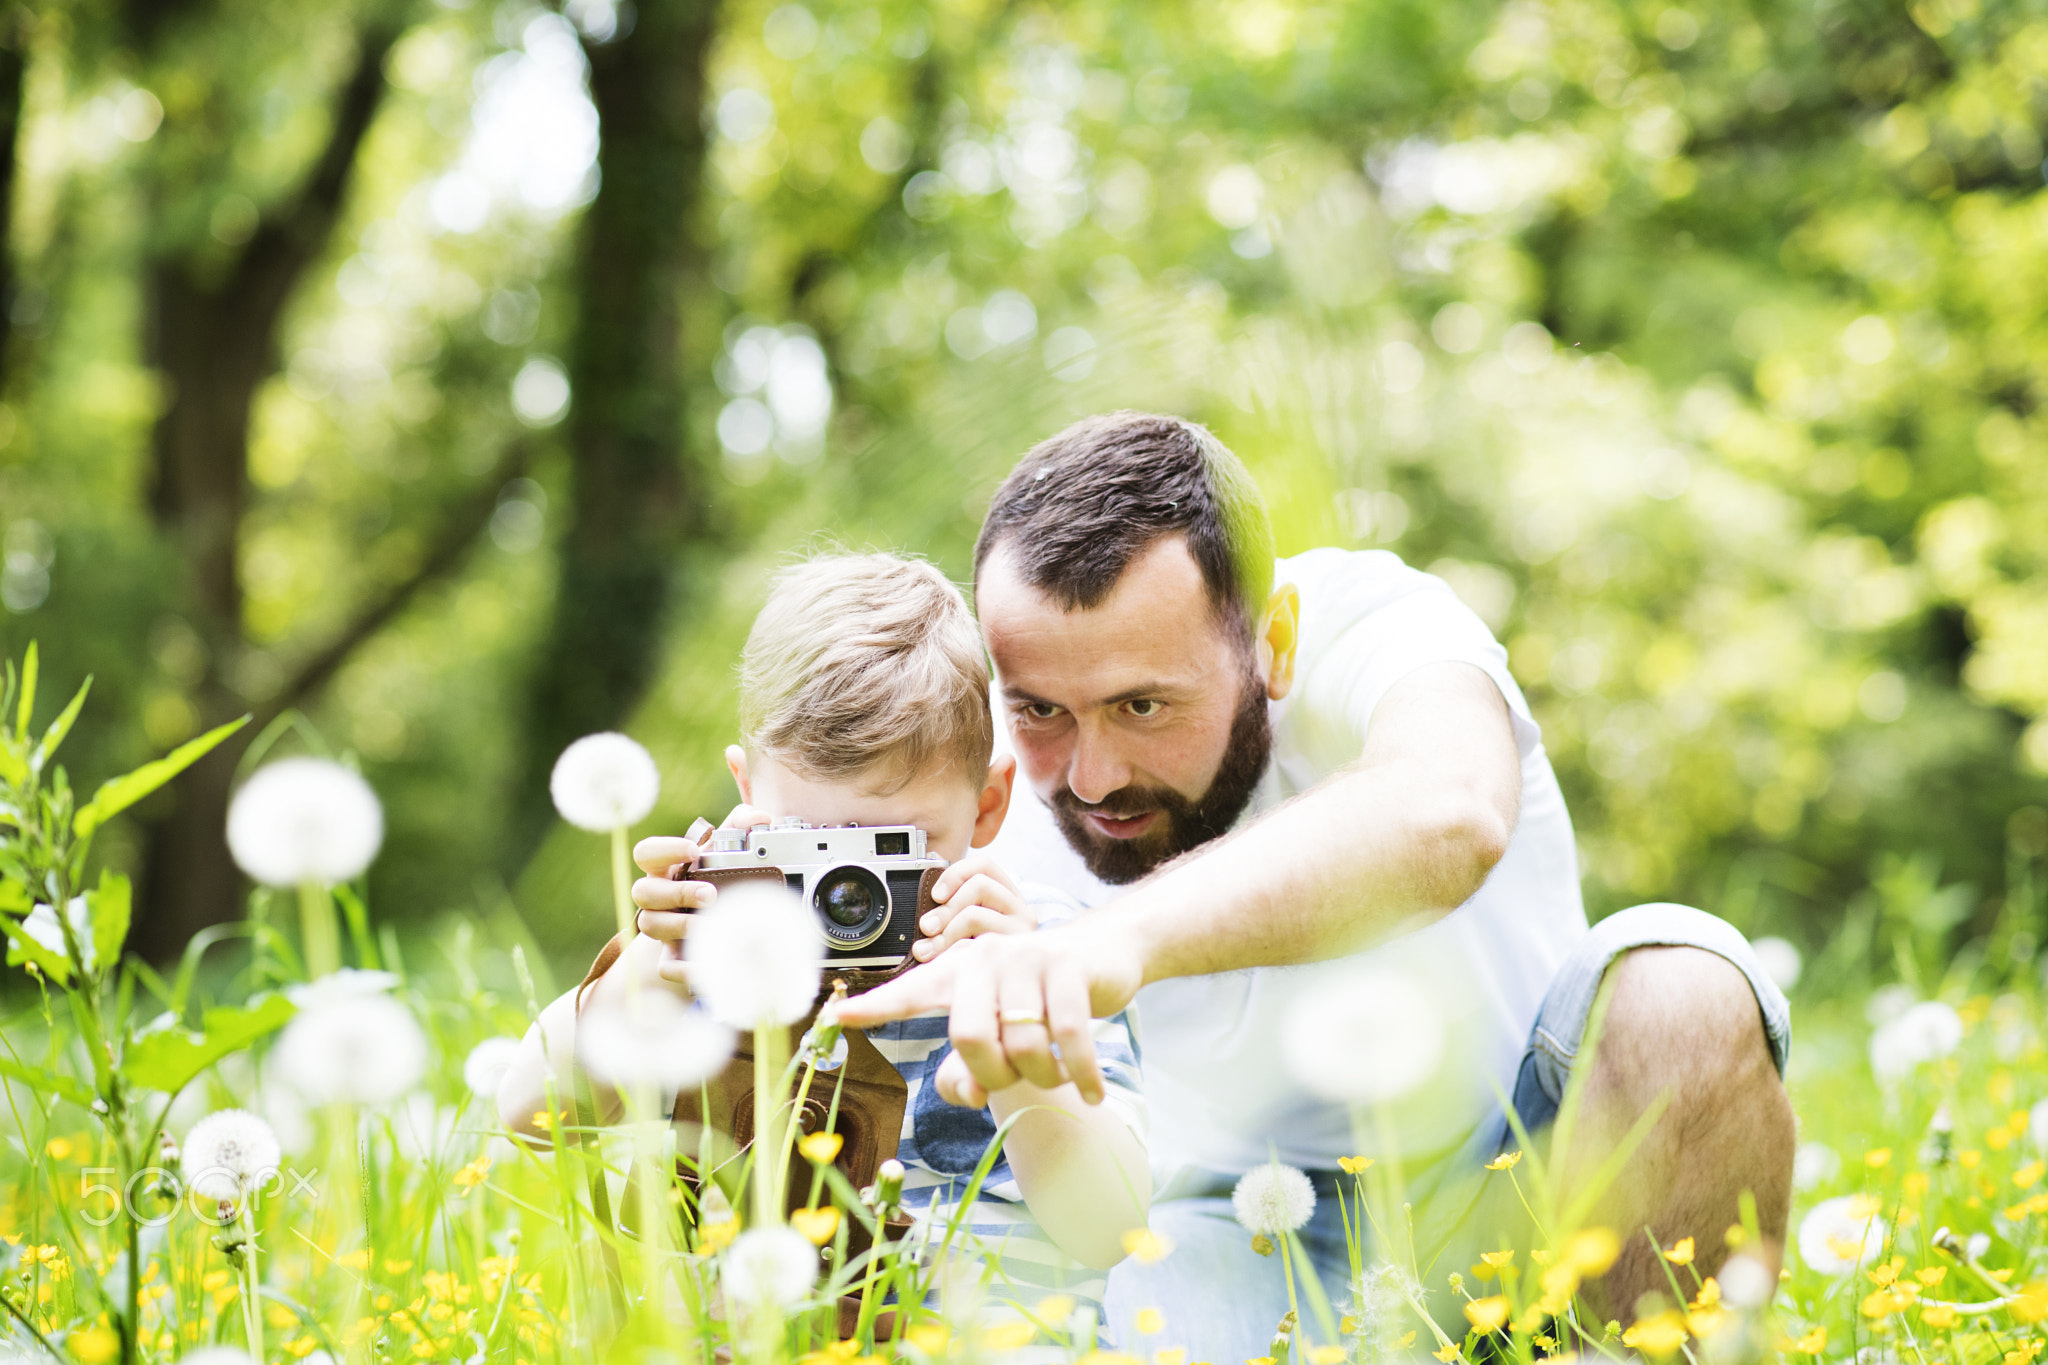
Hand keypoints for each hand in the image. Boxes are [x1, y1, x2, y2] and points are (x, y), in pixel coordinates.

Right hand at [630, 816, 753, 985]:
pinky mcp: (672, 958)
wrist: (714, 923)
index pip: (646, 852)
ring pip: (649, 925)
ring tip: (711, 926)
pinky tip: (707, 964)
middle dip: (677, 891)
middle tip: (710, 894)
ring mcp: (662, 927)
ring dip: (679, 925)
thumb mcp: (725, 851)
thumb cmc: (715, 879)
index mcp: (666, 867)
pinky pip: (665, 967)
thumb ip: (741, 827)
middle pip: (643, 891)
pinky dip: (684, 968)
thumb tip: (759, 819)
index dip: (663, 850)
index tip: (692, 850)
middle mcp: (657, 896)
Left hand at [830, 919, 1144, 1107]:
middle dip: (996, 1075)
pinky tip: (1091, 1092)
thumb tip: (971, 1093)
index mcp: (956, 973)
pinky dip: (1082, 1073)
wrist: (1099, 955)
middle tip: (1018, 1081)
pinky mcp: (1067, 968)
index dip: (874, 1007)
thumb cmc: (1038, 1000)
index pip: (908, 993)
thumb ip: (971, 1071)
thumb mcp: (999, 1032)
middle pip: (969, 1037)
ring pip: (1023, 1043)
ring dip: (1045, 1076)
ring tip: (1058, 1075)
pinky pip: (1069, 1036)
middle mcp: (984, 959)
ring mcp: (1026, 959)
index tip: (837, 1016)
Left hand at [912, 851, 1034, 960]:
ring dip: (946, 931)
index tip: (936, 895)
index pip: (985, 865)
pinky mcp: (1015, 956)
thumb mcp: (964, 927)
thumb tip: (930, 871)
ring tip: (931, 949)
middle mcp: (1019, 910)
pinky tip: (947, 964)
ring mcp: (1021, 932)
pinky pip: (977, 945)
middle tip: (926, 928)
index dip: (956, 873)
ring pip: (975, 914)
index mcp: (1006, 895)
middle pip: (979, 885)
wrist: (1009, 998)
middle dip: (945, 907)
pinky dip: (955, 952)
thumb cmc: (979, 959)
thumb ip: (951, 905)